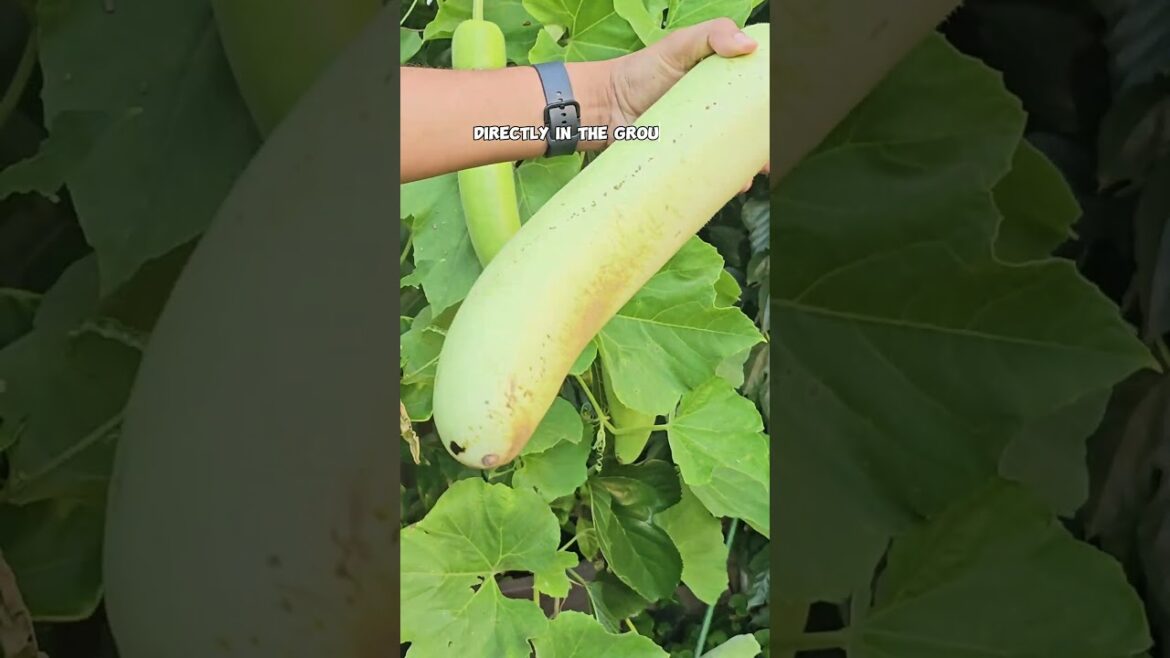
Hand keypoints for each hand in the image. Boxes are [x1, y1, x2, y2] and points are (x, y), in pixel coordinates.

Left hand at [602, 18, 769, 191]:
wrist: (605, 108)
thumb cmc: (641, 71)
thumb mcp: (679, 45)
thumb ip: (712, 35)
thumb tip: (749, 46)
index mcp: (721, 84)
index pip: (755, 95)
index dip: (774, 106)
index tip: (786, 113)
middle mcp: (715, 113)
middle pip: (751, 130)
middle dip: (768, 142)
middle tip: (774, 149)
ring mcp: (701, 140)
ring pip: (736, 156)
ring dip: (753, 166)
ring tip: (758, 171)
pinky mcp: (686, 162)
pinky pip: (711, 175)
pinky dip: (727, 183)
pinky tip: (736, 186)